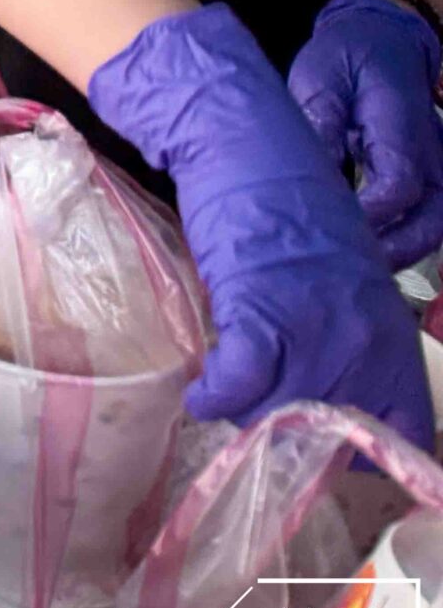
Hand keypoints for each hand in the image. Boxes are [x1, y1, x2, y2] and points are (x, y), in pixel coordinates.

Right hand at [90, 3, 432, 441]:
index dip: (359, 454)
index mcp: (391, 339)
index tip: (320, 449)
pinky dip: (221, 395)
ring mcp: (318, 326)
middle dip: (286, 434)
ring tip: (224, 390)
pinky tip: (203, 396)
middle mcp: (366, 341)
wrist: (252, 154)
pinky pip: (245, 381)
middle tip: (254, 407)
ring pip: (280, 413)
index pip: (403, 434)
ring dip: (244, 412)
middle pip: (329, 433)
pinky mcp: (263, 308)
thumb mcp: (338, 293)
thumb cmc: (286, 220)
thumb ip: (339, 350)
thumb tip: (306, 412)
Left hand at [291, 0, 442, 269]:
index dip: (368, 216)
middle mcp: (432, 155)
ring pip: (433, 226)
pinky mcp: (426, 176)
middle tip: (343, 274)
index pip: (398, 187)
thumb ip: (320, 127)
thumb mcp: (320, 82)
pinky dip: (400, 240)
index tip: (328, 232)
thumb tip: (307, 174)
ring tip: (352, 274)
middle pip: (431, 222)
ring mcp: (436, 167)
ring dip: (399, 253)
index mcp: (404, 128)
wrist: (381, 40)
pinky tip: (362, 256)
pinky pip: (425, 217)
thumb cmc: (345, 59)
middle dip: (392, 253)